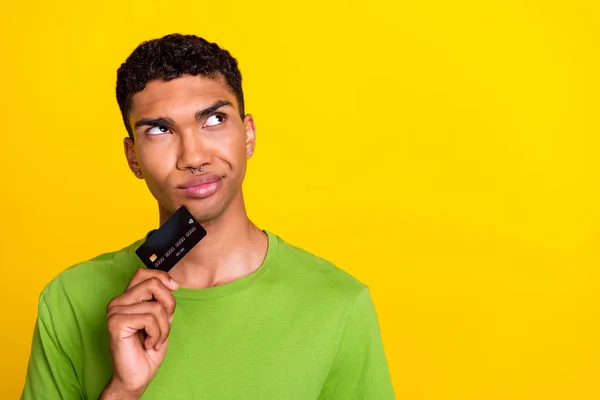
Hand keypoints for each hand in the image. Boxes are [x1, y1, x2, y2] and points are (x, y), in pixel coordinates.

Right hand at [101, 269, 178, 398]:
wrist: (136, 376)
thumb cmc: (148, 350)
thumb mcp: (160, 320)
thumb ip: (161, 302)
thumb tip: (171, 284)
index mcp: (127, 299)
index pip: (143, 273)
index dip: (162, 277)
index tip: (174, 288)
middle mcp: (117, 302)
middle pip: (153, 284)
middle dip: (169, 304)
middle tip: (165, 324)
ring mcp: (114, 311)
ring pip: (155, 306)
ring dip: (164, 327)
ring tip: (155, 340)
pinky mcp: (116, 323)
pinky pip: (150, 319)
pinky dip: (157, 334)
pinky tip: (148, 344)